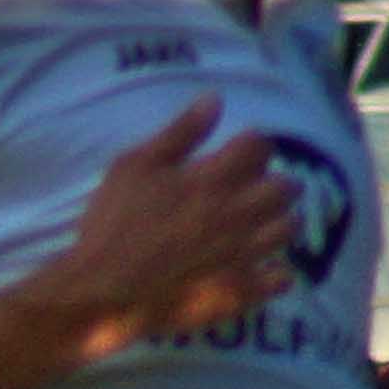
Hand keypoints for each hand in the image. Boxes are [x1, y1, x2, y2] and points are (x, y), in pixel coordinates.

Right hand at [27, 100, 301, 357]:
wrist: (100, 289)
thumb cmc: (112, 223)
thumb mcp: (133, 166)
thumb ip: (179, 133)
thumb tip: (215, 99)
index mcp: (215, 179)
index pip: (258, 147)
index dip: (249, 146)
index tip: (234, 153)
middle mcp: (240, 212)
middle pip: (285, 187)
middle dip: (272, 183)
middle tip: (250, 190)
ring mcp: (244, 253)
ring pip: (288, 229)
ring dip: (279, 222)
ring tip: (258, 225)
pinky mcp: (240, 290)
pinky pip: (280, 280)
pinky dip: (277, 272)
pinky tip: (262, 268)